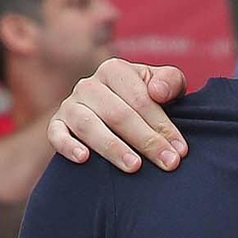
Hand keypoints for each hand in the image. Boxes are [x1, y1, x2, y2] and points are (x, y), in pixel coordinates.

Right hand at [48, 58, 189, 173]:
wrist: (116, 118)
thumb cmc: (146, 104)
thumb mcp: (164, 88)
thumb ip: (170, 82)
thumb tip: (157, 92)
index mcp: (114, 70)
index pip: (141, 99)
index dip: (162, 125)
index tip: (180, 151)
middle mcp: (89, 84)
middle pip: (118, 114)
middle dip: (146, 141)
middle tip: (168, 164)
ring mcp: (70, 104)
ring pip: (89, 125)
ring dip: (112, 147)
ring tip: (134, 166)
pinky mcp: (57, 124)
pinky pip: (56, 134)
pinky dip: (67, 145)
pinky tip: (84, 158)